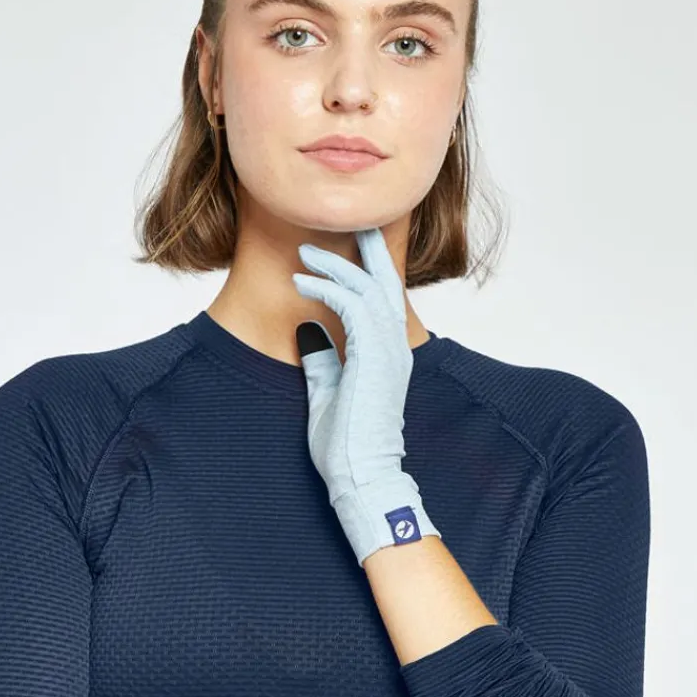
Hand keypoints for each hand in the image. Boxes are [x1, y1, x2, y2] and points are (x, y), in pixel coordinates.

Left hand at [292, 226, 441, 565]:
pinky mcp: (374, 356)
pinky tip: (302, 285)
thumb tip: (307, 330)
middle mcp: (395, 347)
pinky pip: (352, 306)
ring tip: (303, 255)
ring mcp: (389, 350)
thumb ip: (322, 360)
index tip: (350, 244)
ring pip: (366, 287)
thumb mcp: (327, 394)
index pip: (383, 298)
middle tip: (347, 219)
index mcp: (388, 354)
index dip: (369, 267)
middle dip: (367, 247)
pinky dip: (327, 289)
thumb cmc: (347, 446)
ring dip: (333, 266)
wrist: (362, 478)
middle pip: (386, 280)